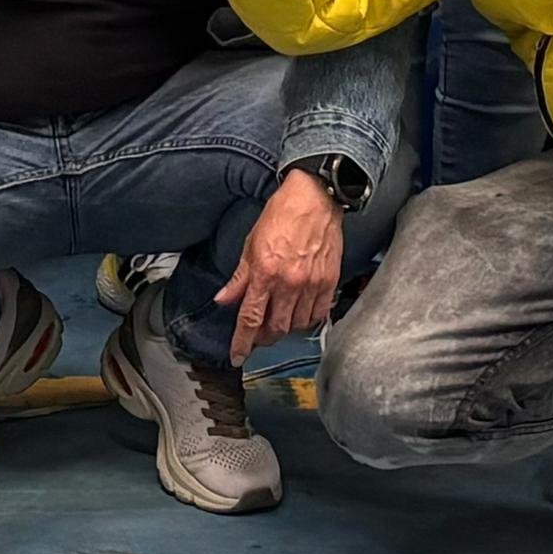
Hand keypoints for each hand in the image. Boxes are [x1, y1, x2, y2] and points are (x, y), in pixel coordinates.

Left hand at [218, 168, 349, 351]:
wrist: (315, 197)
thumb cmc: (283, 214)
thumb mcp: (251, 243)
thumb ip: (239, 277)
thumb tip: (223, 299)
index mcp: (265, 271)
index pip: (250, 318)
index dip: (242, 342)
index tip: (237, 356)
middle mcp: (289, 282)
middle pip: (275, 328)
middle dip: (264, 337)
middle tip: (259, 334)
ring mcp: (311, 284)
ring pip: (297, 325)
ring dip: (285, 328)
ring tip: (279, 318)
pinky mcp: (329, 282)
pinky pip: (318, 315)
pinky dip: (307, 320)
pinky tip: (300, 313)